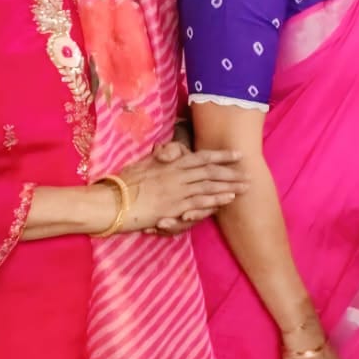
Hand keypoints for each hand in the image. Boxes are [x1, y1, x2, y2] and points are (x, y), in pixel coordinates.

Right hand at [118, 147, 248, 231]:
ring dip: (229, 186)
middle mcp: (176, 175)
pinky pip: (198, 202)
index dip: (221, 155)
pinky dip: (215, 199)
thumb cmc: (122, 183)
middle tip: (249, 172)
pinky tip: (228, 198)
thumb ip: (159, 158)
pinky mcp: (173, 208)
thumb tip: (168, 150)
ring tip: (246, 186)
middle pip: (210, 171)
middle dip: (232, 172)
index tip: (237, 154)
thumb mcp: (142, 164)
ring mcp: (176, 191)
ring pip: (209, 186)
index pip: (201, 157)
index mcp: (169, 163)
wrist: (109, 201)